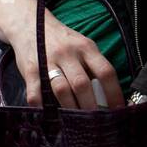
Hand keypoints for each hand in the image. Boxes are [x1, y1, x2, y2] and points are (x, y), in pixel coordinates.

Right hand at [7, 8, 122, 109]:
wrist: (28, 24)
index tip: (117, 110)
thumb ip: (93, 65)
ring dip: (69, 107)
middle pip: (82, 84)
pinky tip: (46, 112)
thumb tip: (107, 95)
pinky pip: (36, 91)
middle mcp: (67, 53)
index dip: (114, 93)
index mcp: (86, 48)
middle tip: (94, 121)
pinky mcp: (30, 68)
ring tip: (74, 120)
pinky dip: (41, 105)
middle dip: (90, 106)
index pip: (105, 72)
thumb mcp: (81, 45)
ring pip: (61, 89)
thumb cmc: (61, 40)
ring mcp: (47, 60)